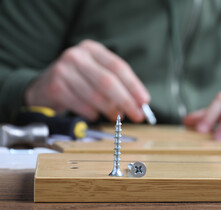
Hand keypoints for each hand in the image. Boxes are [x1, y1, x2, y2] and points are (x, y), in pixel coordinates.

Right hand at [25, 40, 149, 121]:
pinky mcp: (55, 86)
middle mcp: (77, 55)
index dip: (134, 85)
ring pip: (95, 95)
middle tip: (137, 115)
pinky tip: (94, 115)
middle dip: (126, 101)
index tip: (145, 101)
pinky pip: (81, 105)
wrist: (43, 87)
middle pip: (108, 81)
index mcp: (93, 49)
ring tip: (117, 117)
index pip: (118, 67)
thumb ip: (118, 86)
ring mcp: (63, 69)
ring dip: (110, 109)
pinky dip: (91, 113)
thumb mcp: (97, 75)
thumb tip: (138, 104)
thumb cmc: (78, 82)